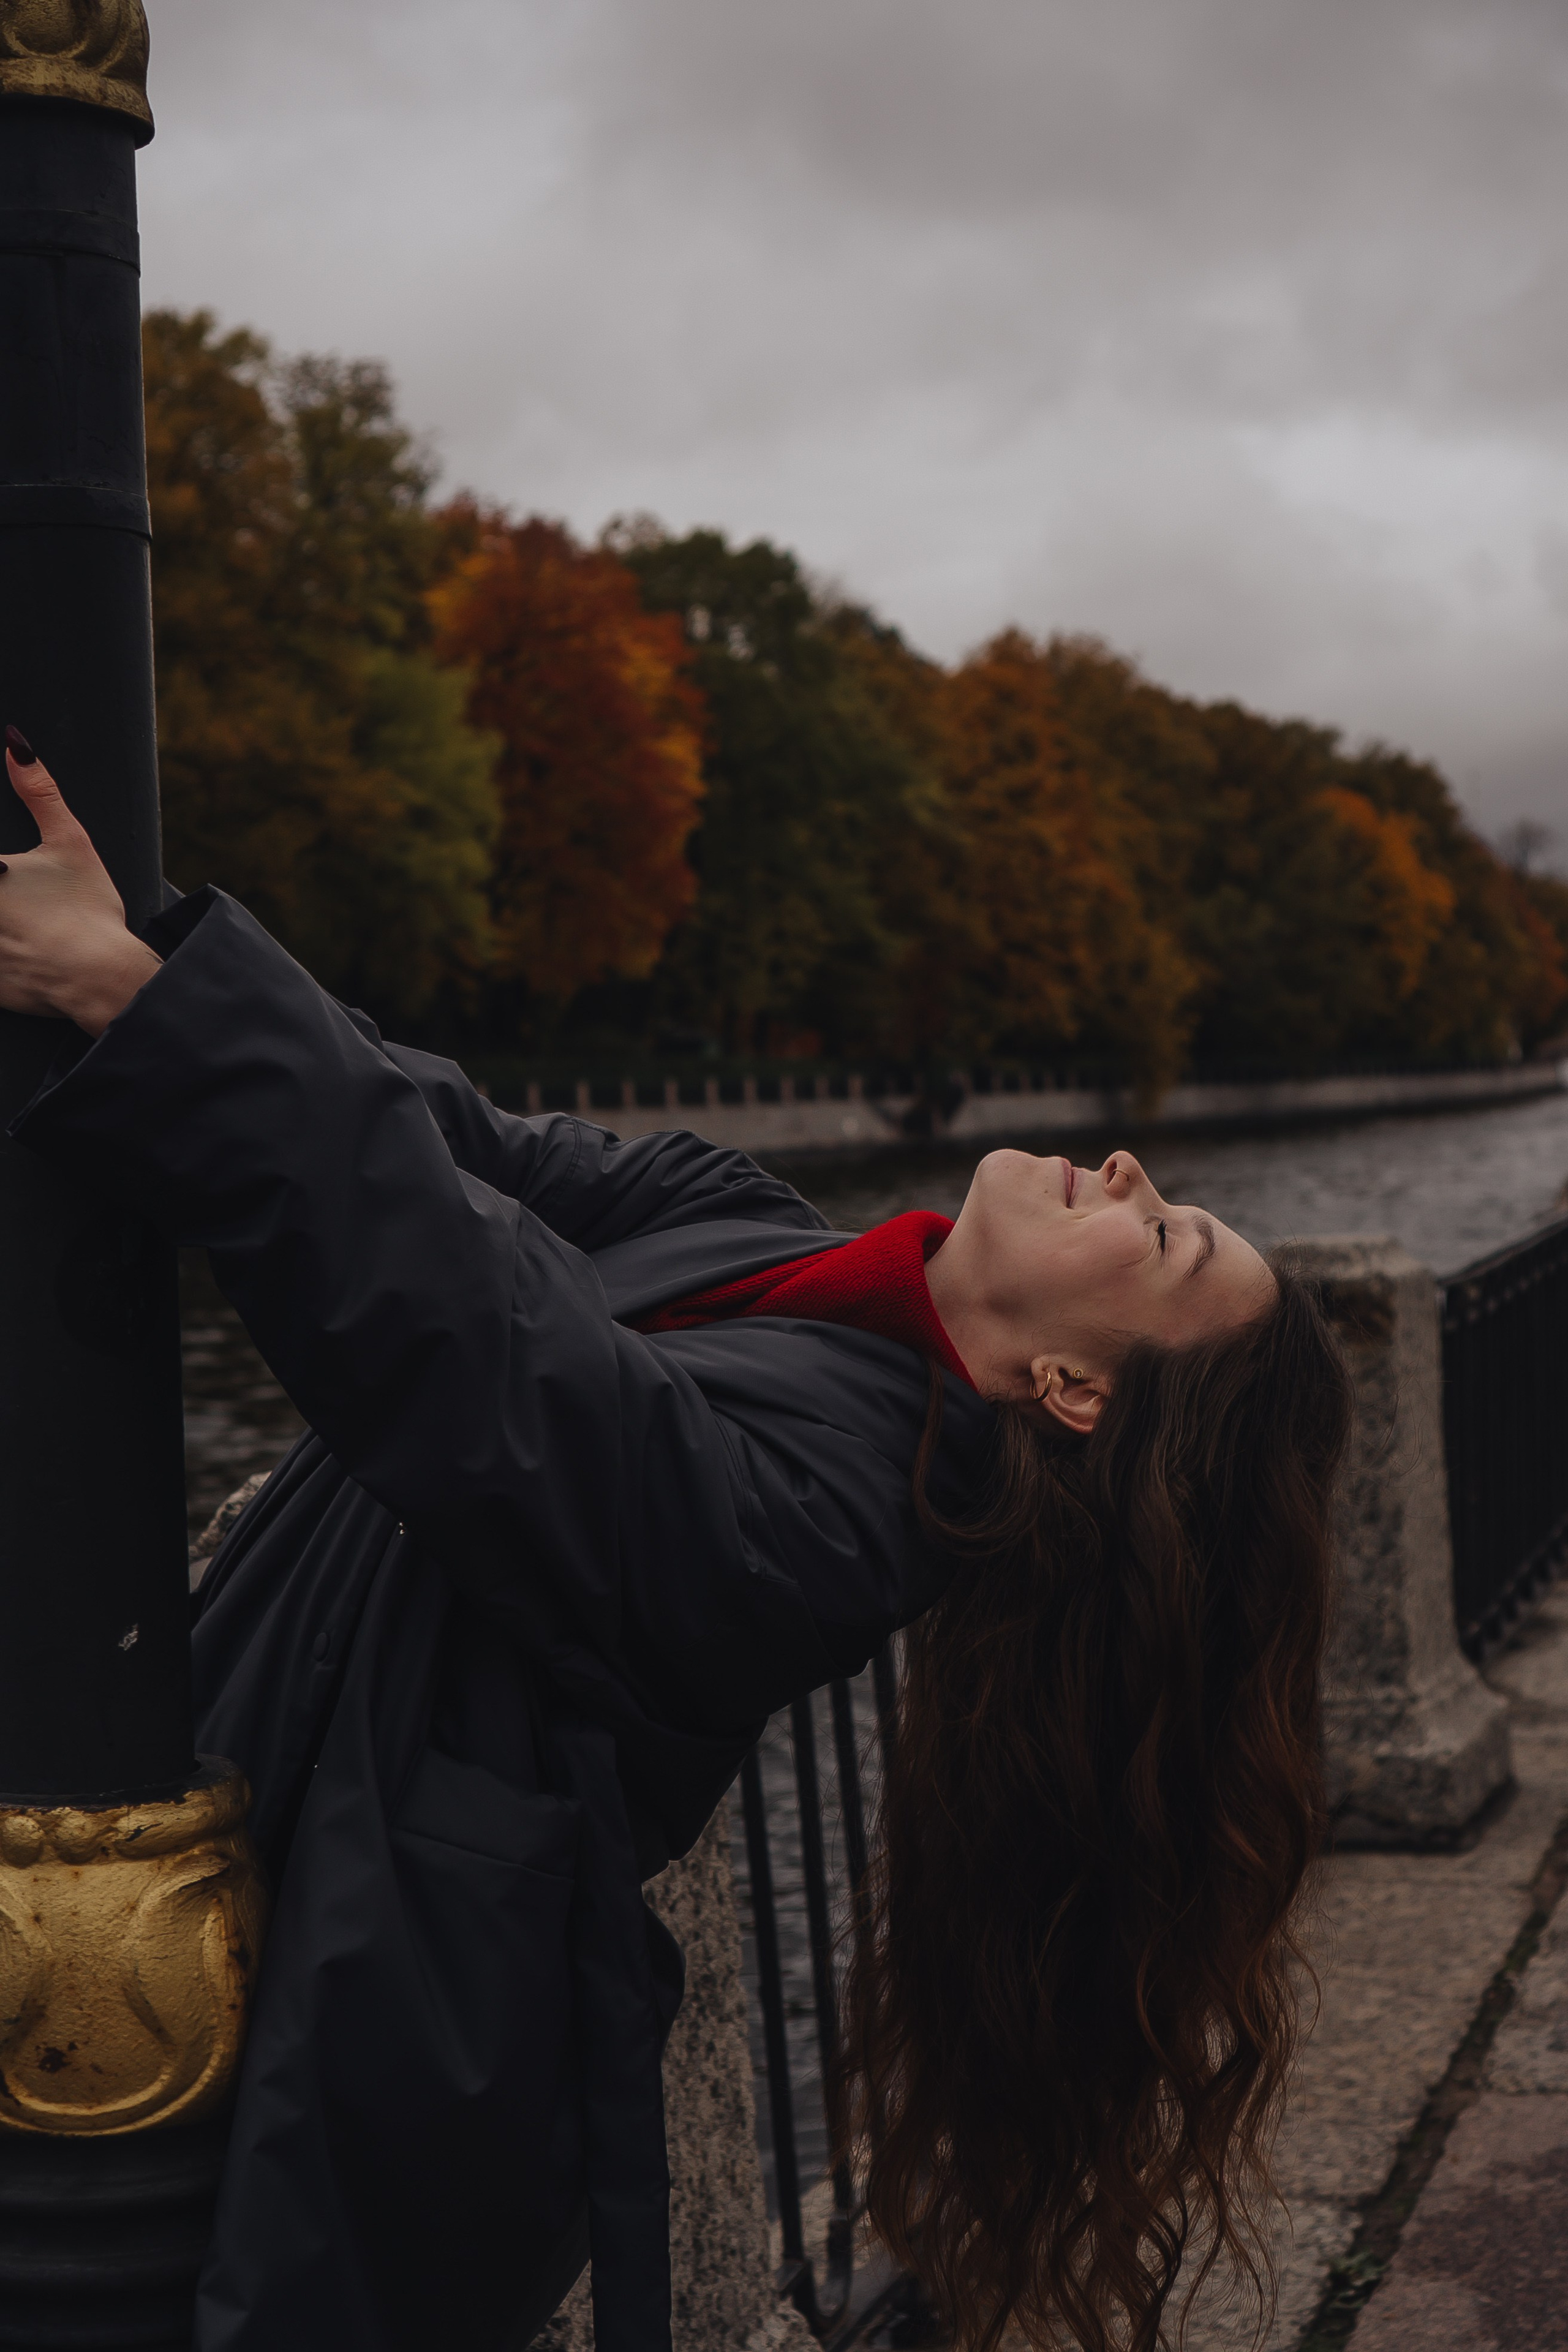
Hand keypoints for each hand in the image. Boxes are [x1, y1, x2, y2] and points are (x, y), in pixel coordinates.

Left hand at [0, 736, 160, 1035]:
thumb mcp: (70, 843)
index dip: (3, 873)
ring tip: (24, 926)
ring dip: (4, 927)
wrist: (100, 978)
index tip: (10, 875)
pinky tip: (25, 952)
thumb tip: (15, 744)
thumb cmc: (86, 910)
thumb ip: (39, 792)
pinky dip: (5, 961)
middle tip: (25, 897)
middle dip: (5, 896)